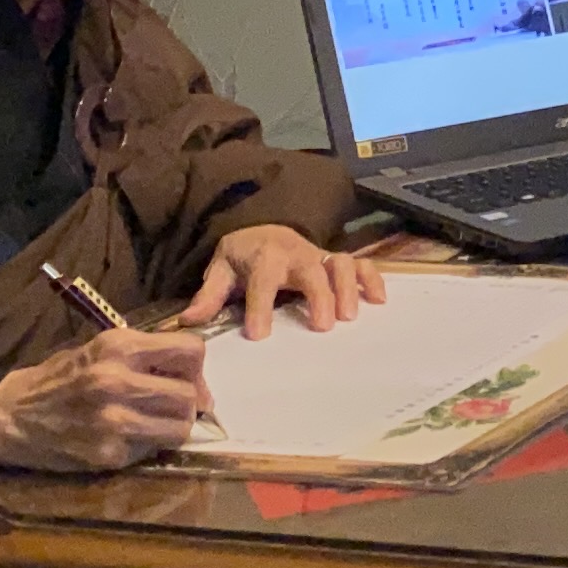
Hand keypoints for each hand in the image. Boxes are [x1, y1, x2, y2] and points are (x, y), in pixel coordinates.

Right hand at [0, 330, 215, 472]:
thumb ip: (144, 356)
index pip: (191, 350)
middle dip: (188, 402)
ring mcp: (113, 421)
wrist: (7, 417)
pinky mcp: (107, 454)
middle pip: (190, 395)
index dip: (195, 367)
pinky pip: (152, 451)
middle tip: (172, 406)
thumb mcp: (98, 350)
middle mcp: (118, 381)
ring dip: (173, 427)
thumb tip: (193, 378)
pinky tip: (127, 438)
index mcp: (118, 347)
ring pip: (180, 428)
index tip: (186, 377)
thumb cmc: (56, 379)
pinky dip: (148, 446)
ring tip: (154, 424)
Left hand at [187, 223, 385, 341]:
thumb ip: (210, 295)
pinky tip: (379, 301)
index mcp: (264, 256)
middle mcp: (297, 253)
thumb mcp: (221, 270)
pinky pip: (361, 264)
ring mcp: (321, 256)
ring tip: (350, 317)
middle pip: (312, 269)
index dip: (261, 306)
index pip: (263, 279)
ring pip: (342, 263)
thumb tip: (188, 321)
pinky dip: (373, 279)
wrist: (266, 230)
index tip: (259, 336)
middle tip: (323, 327)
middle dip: (319, 295)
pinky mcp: (336, 262)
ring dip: (349, 288)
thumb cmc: (245, 257)